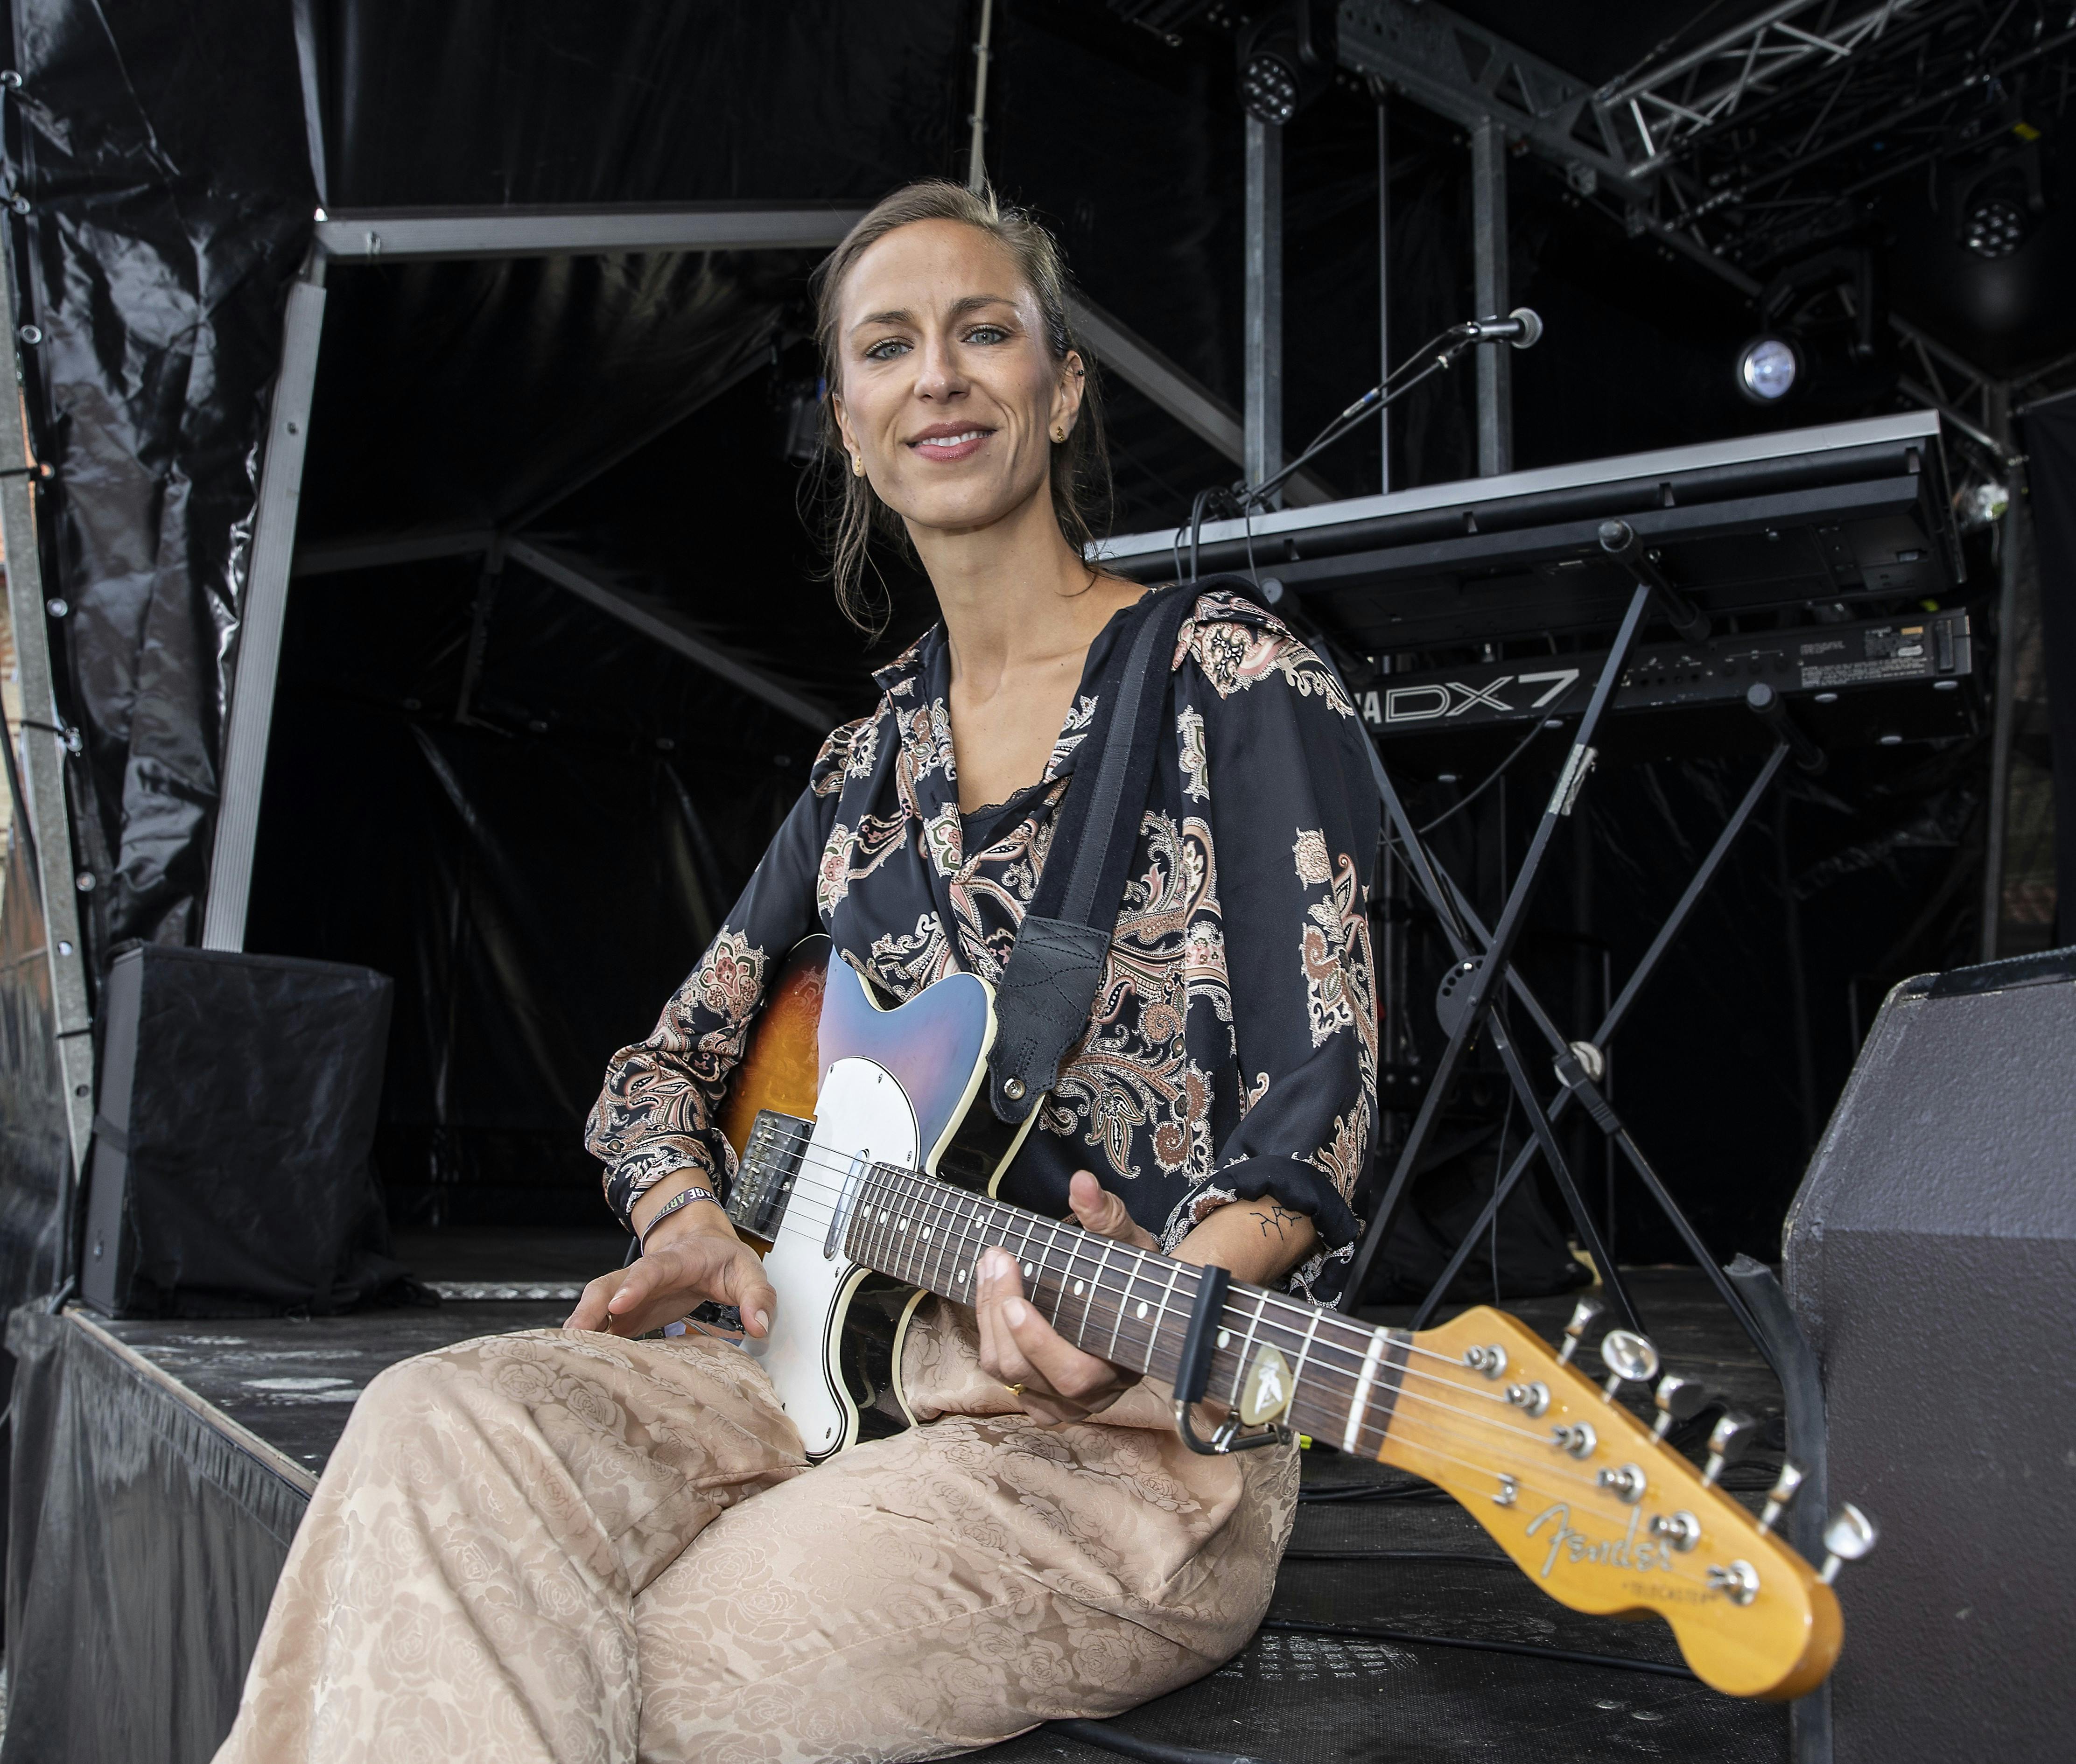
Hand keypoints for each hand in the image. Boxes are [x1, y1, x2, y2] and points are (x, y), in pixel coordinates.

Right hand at [564, 1208, 777, 1340]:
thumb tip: (759, 1327)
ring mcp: (630, 1293)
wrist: (703, 1245)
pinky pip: (601, 1323)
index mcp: (676, 1260)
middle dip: (591, 1309)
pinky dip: (588, 1339)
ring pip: (597, 1303)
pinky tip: (574, 1361)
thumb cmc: (724, 1260)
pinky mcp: (626, 1313)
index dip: (635, 1285)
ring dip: (582, 1325)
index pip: (652, 1269)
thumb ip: (758, 1297)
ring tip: (565, 1353)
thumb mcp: (749, 1272)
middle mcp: (644, 1274)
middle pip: (609, 1285)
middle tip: (575, 1336)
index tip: (620, 1304)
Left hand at [973, 1170, 1153, 1423]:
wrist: (1136, 1299)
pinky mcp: (1039, 1398)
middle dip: (1000, 1314)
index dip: (1039, 1343)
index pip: (1074, 1375)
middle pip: (1026, 1371)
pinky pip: (1001, 1376)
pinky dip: (989, 1334)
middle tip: (995, 1261)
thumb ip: (1107, 1217)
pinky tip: (992, 1297)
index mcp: (1120, 1367)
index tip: (1015, 1301)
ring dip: (988, 1317)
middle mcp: (1091, 1396)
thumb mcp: (1128, 1244)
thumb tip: (1081, 1184)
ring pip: (1006, 1374)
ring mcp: (1061, 1402)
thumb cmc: (1136, 1276)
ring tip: (990, 1266)